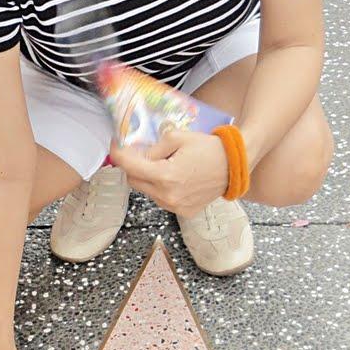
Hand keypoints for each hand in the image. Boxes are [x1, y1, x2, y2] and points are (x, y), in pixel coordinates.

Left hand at [108, 128, 230, 217]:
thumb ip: (153, 147)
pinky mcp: (183, 212)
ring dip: (149, 178)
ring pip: (148, 192)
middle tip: (140, 154)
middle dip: (133, 167)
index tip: (115, 146)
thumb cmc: (209, 149)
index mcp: (165, 176)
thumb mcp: (177, 137)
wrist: (234, 166)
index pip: (128, 167)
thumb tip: (137, 154)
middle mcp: (167, 196)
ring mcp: (175, 207)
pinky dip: (162, 188)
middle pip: (134, 181)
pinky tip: (176, 178)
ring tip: (165, 165)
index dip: (117, 154)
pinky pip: (162, 199)